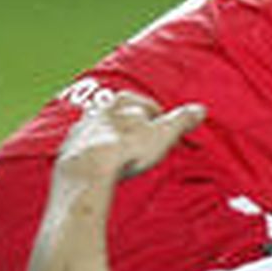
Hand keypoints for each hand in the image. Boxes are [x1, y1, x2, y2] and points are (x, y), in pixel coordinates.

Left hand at [56, 91, 205, 182]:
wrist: (88, 169)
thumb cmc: (127, 149)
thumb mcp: (165, 134)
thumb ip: (183, 120)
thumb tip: (201, 109)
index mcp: (124, 101)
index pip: (149, 107)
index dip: (161, 122)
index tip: (166, 136)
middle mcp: (100, 109)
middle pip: (123, 116)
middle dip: (134, 128)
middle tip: (146, 145)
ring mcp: (83, 127)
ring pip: (103, 129)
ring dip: (113, 139)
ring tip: (124, 156)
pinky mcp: (70, 147)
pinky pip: (86, 148)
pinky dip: (95, 154)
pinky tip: (103, 166)